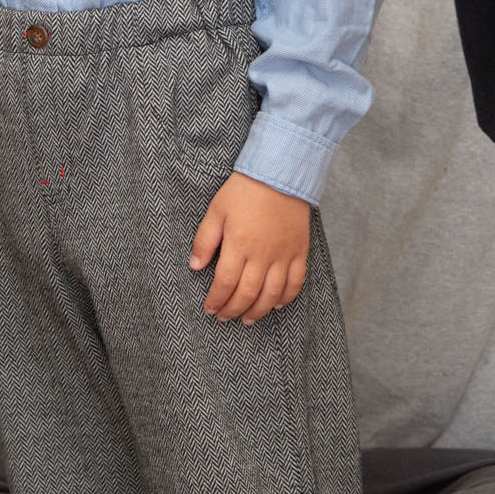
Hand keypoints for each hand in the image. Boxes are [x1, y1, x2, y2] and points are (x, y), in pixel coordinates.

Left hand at [189, 172, 310, 323]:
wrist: (280, 173)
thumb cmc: (244, 190)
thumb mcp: (216, 210)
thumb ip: (204, 240)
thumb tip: (195, 266)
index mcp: (239, 245)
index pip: (225, 283)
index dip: (216, 300)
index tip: (210, 308)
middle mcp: (262, 255)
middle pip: (247, 294)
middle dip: (233, 310)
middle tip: (224, 317)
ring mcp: (283, 255)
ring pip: (272, 294)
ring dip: (258, 311)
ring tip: (247, 319)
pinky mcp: (299, 251)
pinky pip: (296, 281)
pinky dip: (286, 297)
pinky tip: (276, 304)